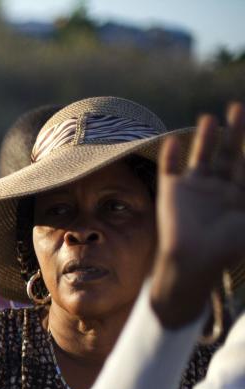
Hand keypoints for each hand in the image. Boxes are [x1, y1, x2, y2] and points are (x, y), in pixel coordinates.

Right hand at [152, 101, 244, 326]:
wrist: (195, 262)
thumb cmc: (229, 246)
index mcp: (240, 193)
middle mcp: (218, 187)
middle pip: (228, 153)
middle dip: (235, 131)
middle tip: (239, 107)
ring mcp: (194, 188)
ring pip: (201, 156)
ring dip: (205, 137)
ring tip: (210, 118)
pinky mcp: (172, 192)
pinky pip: (170, 169)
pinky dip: (170, 156)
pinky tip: (172, 140)